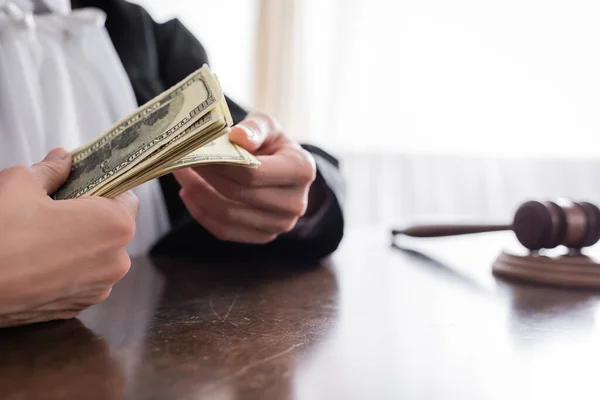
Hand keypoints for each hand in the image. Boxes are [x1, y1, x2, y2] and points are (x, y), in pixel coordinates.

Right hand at [0, 148, 138, 327]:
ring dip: (76, 243)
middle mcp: (115, 261)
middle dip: (88, 216)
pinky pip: (79, 278)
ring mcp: (97, 289)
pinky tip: (35, 259)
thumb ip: (51, 170)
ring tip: (39, 235)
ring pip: (95, 254)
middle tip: (54, 208)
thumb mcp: (20, 184)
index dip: (103, 187)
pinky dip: (64, 267)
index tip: (83, 184)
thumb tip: (62, 160)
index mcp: (114, 226)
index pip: (125, 196)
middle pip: (111, 227)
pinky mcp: (76, 308)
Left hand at [173, 112, 316, 243]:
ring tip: (181, 174)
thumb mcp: (266, 126)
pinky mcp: (263, 237)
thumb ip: (254, 128)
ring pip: (228, 215)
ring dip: (198, 195)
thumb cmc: (272, 144)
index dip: (220, 163)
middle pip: (238, 194)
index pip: (253, 173)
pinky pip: (224, 231)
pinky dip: (202, 213)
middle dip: (205, 176)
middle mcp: (296, 203)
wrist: (281, 170)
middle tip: (180, 159)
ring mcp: (280, 225)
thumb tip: (238, 136)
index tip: (195, 149)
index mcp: (302, 170)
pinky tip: (189, 193)